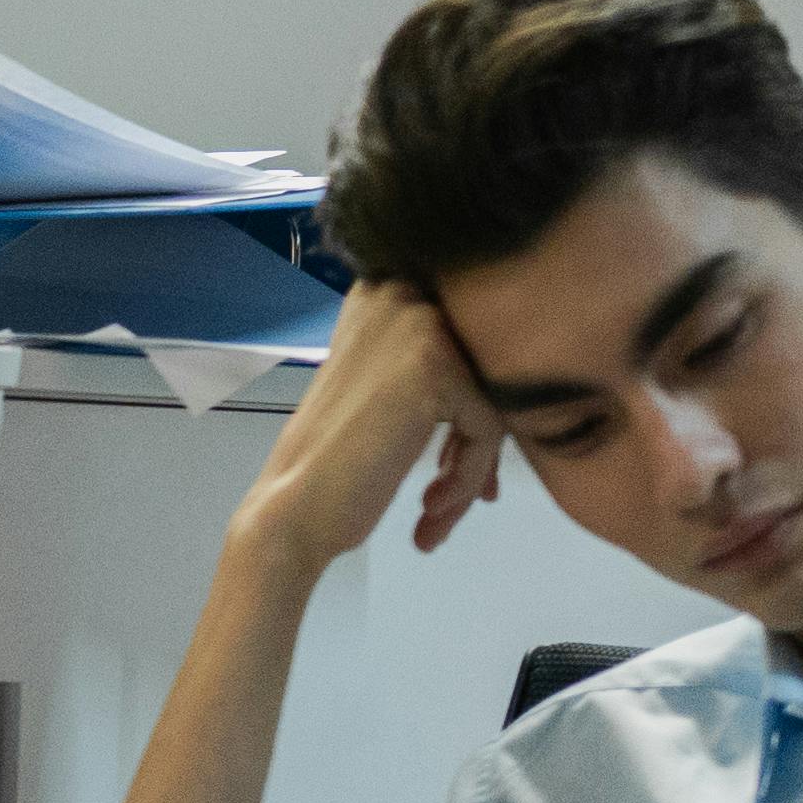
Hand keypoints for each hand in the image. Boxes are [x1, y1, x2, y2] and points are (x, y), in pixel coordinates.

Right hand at [236, 282, 504, 578]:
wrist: (291, 510)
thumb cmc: (332, 463)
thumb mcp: (383, 388)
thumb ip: (433, 363)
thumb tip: (512, 373)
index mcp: (382, 289)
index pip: (467, 341)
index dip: (467, 409)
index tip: (446, 466)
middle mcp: (400, 291)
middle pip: (485, 368)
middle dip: (476, 440)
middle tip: (450, 494)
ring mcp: (419, 325)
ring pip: (493, 400)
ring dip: (473, 466)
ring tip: (438, 512)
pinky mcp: (436, 368)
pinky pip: (489, 427)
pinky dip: (468, 476)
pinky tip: (430, 509)